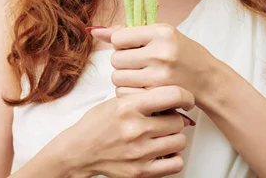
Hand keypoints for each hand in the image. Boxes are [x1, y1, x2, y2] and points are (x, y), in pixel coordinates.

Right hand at [57, 84, 194, 177]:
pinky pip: (175, 163)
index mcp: (129, 105)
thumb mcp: (118, 100)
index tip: (186, 99)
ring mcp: (139, 152)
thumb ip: (144, 97)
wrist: (79, 150)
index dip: (185, 96)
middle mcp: (135, 128)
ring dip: (175, 136)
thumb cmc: (97, 123)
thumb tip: (175, 99)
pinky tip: (163, 150)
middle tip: (167, 118)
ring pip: (179, 141)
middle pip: (177, 120)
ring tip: (164, 134)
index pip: (172, 94)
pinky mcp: (140, 171)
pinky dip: (174, 157)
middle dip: (175, 118)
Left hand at [90, 23, 218, 104]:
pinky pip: (126, 94)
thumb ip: (127, 33)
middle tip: (137, 63)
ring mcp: (160, 76)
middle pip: (116, 59)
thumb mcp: (160, 35)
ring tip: (139, 75)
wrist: (207, 79)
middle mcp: (161, 52)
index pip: (119, 38)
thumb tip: (94, 31)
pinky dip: (129, 93)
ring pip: (118, 78)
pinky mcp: (159, 96)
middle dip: (122, 62)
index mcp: (161, 32)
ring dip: (124, 78)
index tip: (132, 47)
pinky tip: (142, 88)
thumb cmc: (182, 53)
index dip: (121, 43)